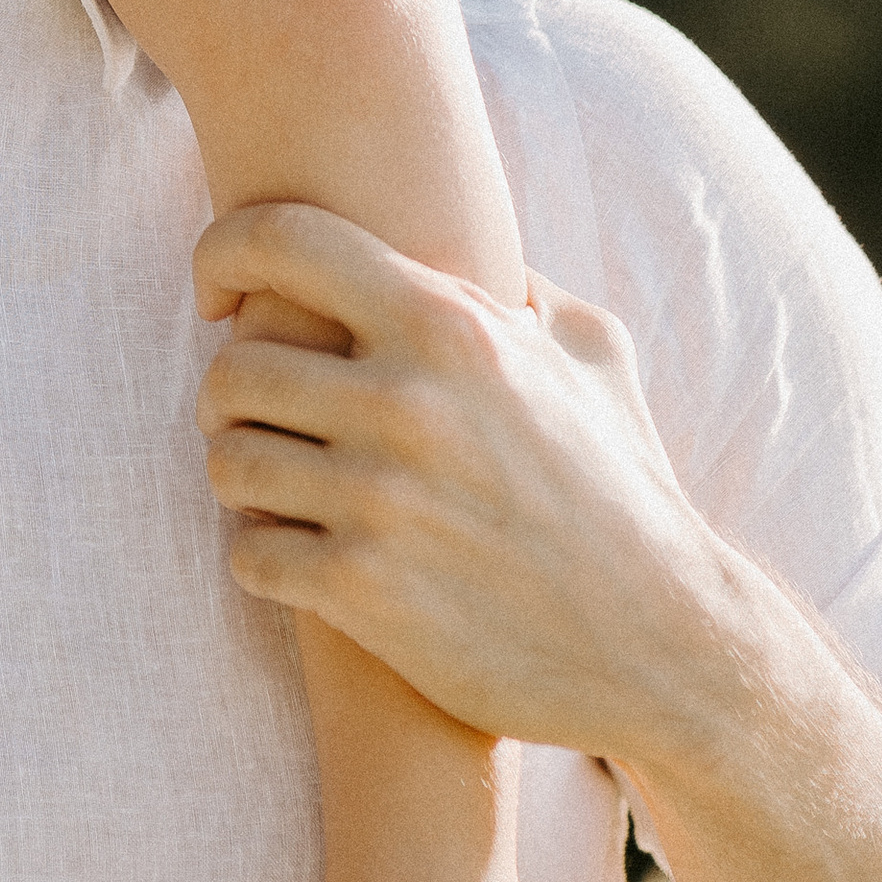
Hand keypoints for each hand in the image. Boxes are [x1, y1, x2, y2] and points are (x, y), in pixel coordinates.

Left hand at [193, 200, 735, 761]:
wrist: (665, 648)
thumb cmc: (625, 491)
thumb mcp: (592, 356)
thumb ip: (513, 284)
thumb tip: (458, 234)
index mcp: (449, 326)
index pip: (283, 240)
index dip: (225, 253)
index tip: (217, 294)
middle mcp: (404, 403)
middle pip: (232, 370)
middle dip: (230, 396)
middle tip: (257, 419)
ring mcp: (378, 501)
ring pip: (226, 464)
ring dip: (242, 478)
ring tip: (279, 488)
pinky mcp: (361, 591)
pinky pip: (247, 555)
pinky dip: (262, 557)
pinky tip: (300, 556)